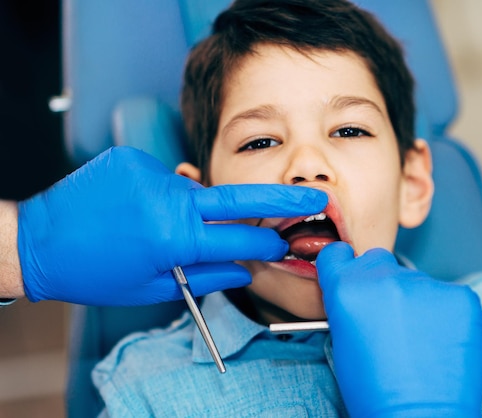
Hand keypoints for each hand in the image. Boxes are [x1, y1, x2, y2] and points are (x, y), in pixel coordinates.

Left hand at [18, 146, 326, 305]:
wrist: (39, 239)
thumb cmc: (94, 273)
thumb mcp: (154, 286)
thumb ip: (205, 275)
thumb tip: (242, 269)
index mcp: (176, 237)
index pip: (240, 238)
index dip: (267, 243)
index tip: (285, 243)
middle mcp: (169, 199)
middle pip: (238, 197)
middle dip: (282, 198)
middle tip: (314, 195)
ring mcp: (152, 174)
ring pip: (194, 192)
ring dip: (194, 209)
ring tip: (159, 226)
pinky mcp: (134, 159)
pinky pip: (165, 179)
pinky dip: (162, 196)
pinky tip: (138, 210)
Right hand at [317, 242, 481, 417]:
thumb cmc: (375, 392)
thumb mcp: (343, 344)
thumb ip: (349, 306)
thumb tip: (360, 292)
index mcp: (348, 289)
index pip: (338, 254)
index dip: (343, 266)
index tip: (350, 275)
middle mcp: (385, 279)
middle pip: (378, 261)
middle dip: (381, 281)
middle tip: (390, 316)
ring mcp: (427, 285)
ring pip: (416, 282)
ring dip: (417, 301)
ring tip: (420, 341)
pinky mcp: (461, 297)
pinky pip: (448, 296)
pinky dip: (445, 313)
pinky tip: (441, 342)